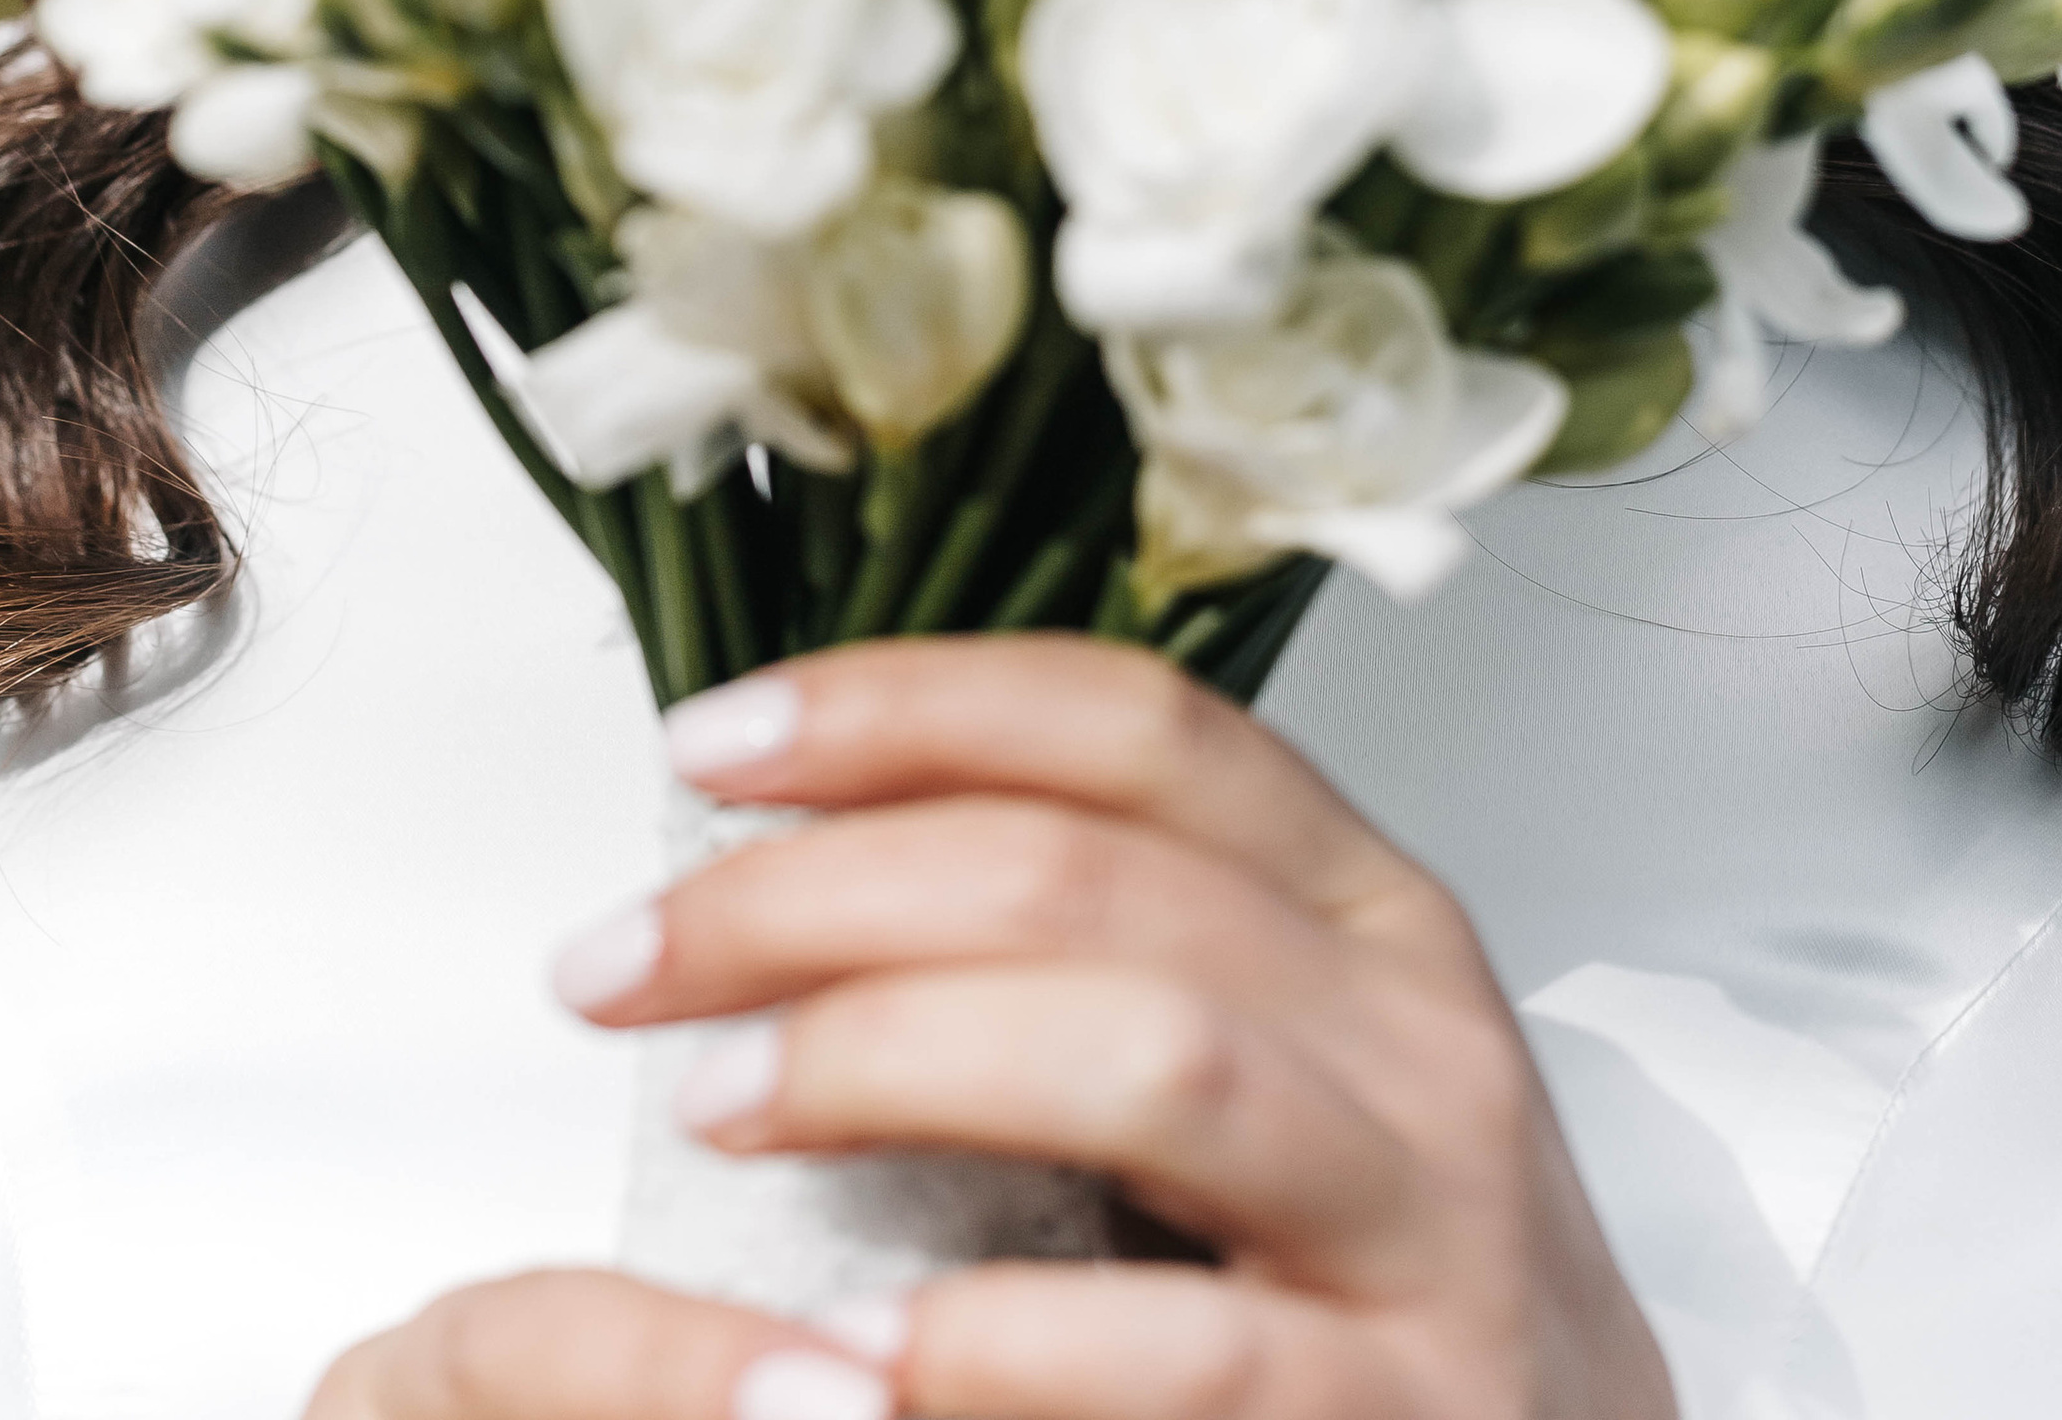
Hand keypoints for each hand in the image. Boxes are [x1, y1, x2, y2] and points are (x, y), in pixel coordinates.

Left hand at [305, 634, 1675, 1419]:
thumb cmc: (1369, 1282)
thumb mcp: (1280, 1057)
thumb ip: (1103, 944)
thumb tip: (797, 847)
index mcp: (1361, 907)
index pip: (1129, 722)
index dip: (905, 705)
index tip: (707, 746)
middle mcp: (1413, 1033)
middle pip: (1091, 872)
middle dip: (818, 894)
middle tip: (627, 965)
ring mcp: (1434, 1228)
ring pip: (1153, 1055)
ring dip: (899, 1058)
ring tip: (725, 1103)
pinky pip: (1201, 1355)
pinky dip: (1011, 1339)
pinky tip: (872, 1348)